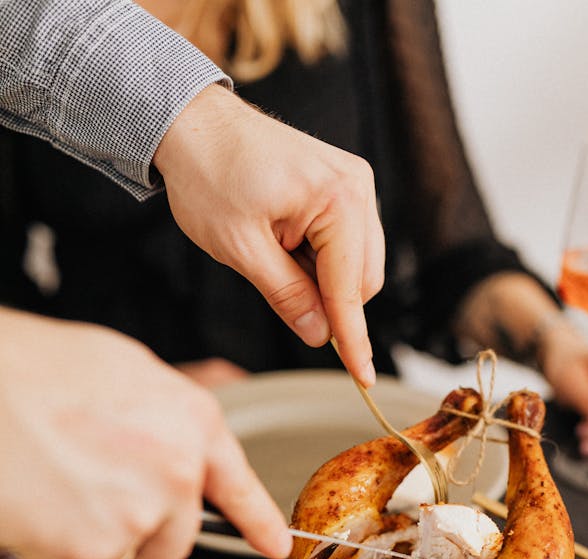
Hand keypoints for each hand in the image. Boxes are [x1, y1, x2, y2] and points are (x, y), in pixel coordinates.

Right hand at [0, 310, 291, 558]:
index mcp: (191, 421)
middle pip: (178, 536)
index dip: (258, 519)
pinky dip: (57, 543)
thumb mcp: (123, 372)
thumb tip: (178, 449)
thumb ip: (166, 420)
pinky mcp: (95, 549)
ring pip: (128, 551)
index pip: (238, 484)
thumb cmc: (36, 370)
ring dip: (97, 534)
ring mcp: (140, 514)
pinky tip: (38, 499)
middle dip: (144, 529)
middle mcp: (178, 472)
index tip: (276, 545)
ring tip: (57, 480)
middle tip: (93, 489)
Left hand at [154, 85, 384, 387]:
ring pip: (358, 265)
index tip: (362, 378)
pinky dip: (321, 260)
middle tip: (274, 284)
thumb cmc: (209, 175)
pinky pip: (347, 244)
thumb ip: (286, 295)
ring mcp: (354, 184)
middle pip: (364, 280)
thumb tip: (320, 334)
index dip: (353, 339)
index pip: (350, 288)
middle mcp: (357, 187)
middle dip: (330, 301)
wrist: (194, 123)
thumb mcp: (240, 248)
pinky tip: (285, 244)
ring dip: (324, 280)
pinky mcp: (344, 186)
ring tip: (273, 252)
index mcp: (337, 199)